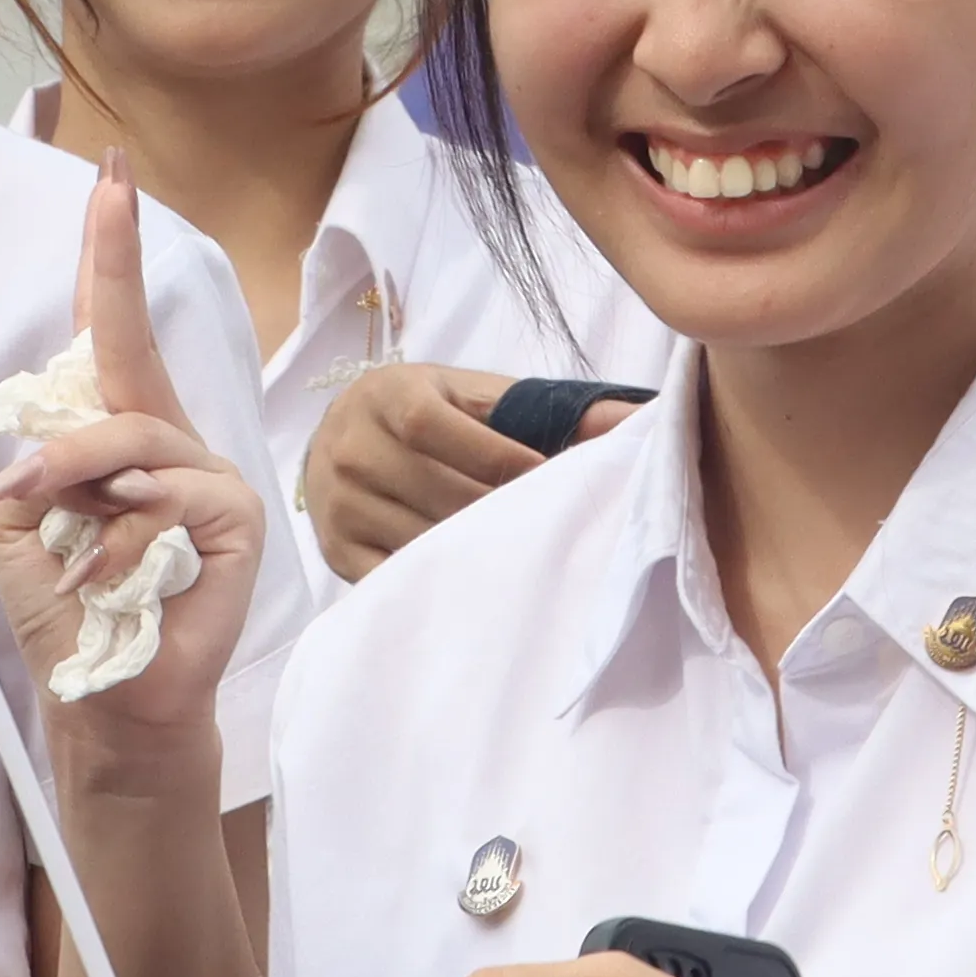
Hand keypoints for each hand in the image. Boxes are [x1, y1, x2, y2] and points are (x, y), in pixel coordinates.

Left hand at [0, 165, 268, 750]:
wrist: (110, 702)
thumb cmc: (69, 614)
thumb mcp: (20, 527)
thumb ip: (30, 467)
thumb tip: (52, 451)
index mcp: (118, 435)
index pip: (113, 332)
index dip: (110, 255)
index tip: (110, 176)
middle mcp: (170, 443)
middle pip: (127, 356)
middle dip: (102, 303)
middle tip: (72, 326)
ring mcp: (210, 475)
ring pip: (134, 437)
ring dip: (78, 478)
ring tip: (56, 527)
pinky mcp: (236, 517)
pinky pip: (169, 494)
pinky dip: (122, 533)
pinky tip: (112, 576)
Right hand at [295, 362, 631, 582]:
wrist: (340, 436)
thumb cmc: (426, 411)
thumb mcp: (477, 396)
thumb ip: (551, 408)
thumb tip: (639, 420)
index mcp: (388, 396)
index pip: (435, 428)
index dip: (495, 457)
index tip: (544, 479)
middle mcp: (351, 448)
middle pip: (434, 492)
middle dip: (495, 512)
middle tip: (545, 526)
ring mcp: (338, 504)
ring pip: (418, 539)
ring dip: (473, 551)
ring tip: (520, 557)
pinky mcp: (336, 551)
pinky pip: (393, 576)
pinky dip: (437, 581)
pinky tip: (475, 580)